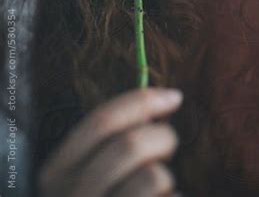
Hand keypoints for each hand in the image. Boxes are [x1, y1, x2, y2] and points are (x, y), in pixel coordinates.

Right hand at [37, 86, 183, 196]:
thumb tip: (167, 99)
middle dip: (163, 138)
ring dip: (168, 177)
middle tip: (168, 148)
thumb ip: (114, 140)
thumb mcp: (92, 174)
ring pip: (153, 178)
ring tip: (161, 189)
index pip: (101, 120)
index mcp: (56, 173)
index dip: (143, 100)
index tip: (175, 96)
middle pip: (131, 145)